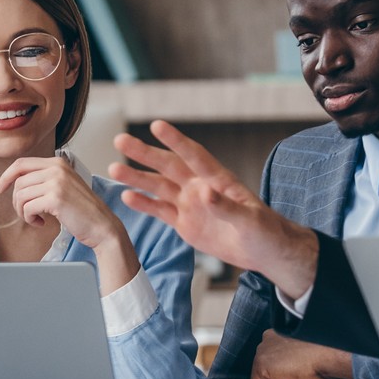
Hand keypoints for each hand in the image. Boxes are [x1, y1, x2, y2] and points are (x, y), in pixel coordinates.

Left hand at [0, 155, 139, 293]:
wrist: (102, 226)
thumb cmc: (82, 210)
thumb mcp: (63, 186)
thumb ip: (44, 179)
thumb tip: (14, 181)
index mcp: (58, 162)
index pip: (21, 163)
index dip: (6, 176)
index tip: (0, 188)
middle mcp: (57, 168)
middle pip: (18, 181)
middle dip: (17, 201)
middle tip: (27, 213)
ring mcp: (57, 182)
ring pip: (20, 195)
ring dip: (23, 212)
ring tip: (36, 218)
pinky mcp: (56, 198)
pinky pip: (28, 208)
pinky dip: (30, 218)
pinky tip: (42, 222)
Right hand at [108, 121, 318, 298]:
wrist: (265, 252)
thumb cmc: (265, 231)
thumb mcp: (250, 220)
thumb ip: (226, 206)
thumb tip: (204, 192)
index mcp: (218, 179)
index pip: (193, 155)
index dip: (176, 140)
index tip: (157, 125)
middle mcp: (199, 187)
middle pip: (168, 166)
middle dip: (144, 153)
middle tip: (120, 140)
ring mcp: (190, 204)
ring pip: (159, 187)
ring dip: (137, 177)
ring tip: (112, 168)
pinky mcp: (185, 223)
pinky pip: (160, 211)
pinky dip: (143, 204)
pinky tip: (126, 195)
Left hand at [250, 332, 353, 378]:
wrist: (329, 356)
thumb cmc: (328, 360)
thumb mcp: (311, 360)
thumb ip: (297, 368)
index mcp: (281, 335)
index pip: (276, 363)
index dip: (290, 378)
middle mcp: (268, 340)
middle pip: (270, 372)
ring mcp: (262, 352)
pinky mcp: (259, 365)